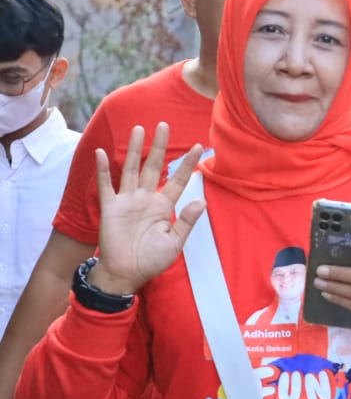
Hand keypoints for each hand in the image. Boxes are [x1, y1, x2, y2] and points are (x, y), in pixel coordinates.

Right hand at [93, 124, 205, 295]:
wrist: (125, 273)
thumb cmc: (151, 260)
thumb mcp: (174, 242)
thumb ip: (186, 221)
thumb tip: (201, 201)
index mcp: (163, 206)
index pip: (177, 180)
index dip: (187, 164)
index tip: (200, 146)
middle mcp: (146, 198)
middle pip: (153, 166)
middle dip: (159, 146)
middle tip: (165, 125)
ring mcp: (127, 201)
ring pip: (131, 169)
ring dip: (134, 150)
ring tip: (139, 129)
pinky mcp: (110, 207)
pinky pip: (105, 185)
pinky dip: (103, 169)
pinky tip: (101, 152)